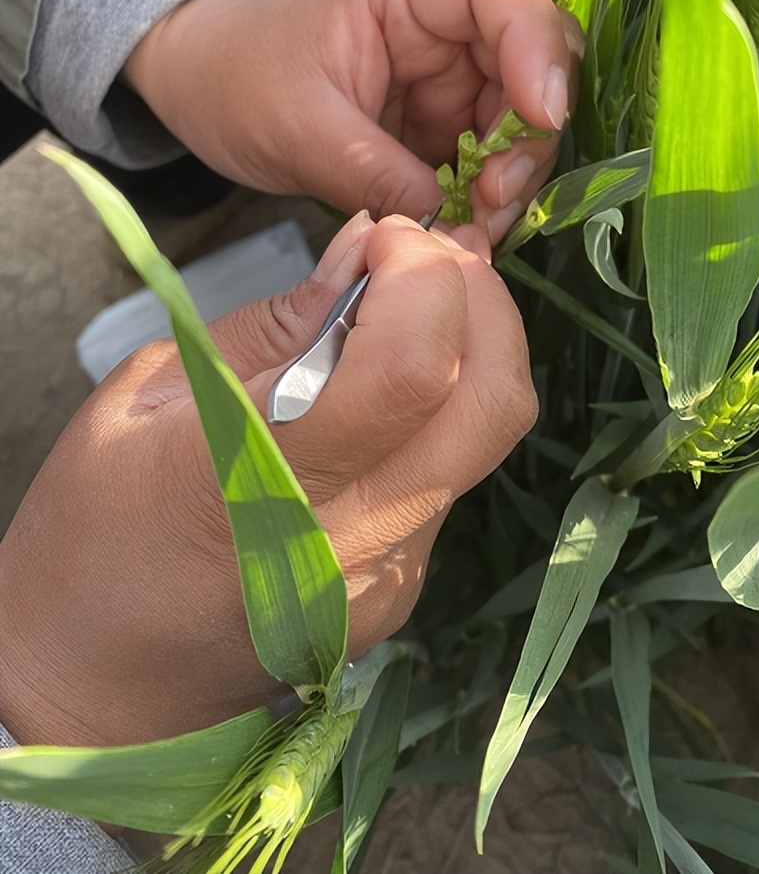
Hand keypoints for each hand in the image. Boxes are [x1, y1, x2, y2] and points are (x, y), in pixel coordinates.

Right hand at [0, 214, 535, 747]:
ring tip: (411, 306)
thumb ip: (276, 325)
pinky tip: (387, 390)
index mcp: (259, 484)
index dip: (423, 277)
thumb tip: (365, 254)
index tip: (384, 239)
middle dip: (483, 300)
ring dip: (475, 348)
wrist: (95, 691)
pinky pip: (453, 476)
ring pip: (487, 438)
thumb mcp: (149, 396)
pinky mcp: (405, 593)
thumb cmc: (94, 532)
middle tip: (426, 256)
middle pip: (493, 402)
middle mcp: (349, 542)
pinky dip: (443, 408)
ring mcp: (388, 579)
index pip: (411, 370)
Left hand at [122, 0, 582, 241]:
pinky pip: (485, 156)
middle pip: (529, 59)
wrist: (197, 87)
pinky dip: (486, 196)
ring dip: (512, 176)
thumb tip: (446, 225)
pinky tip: (465, 231)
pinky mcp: (437, 121)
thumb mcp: (295, 128)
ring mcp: (444, 74)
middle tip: (497, 202)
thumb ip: (373, 172)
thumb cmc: (231, 78)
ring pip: (517, 118)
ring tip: (476, 229)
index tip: (541, 116)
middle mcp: (439, 24)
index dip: (536, 44)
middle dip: (528, 134)